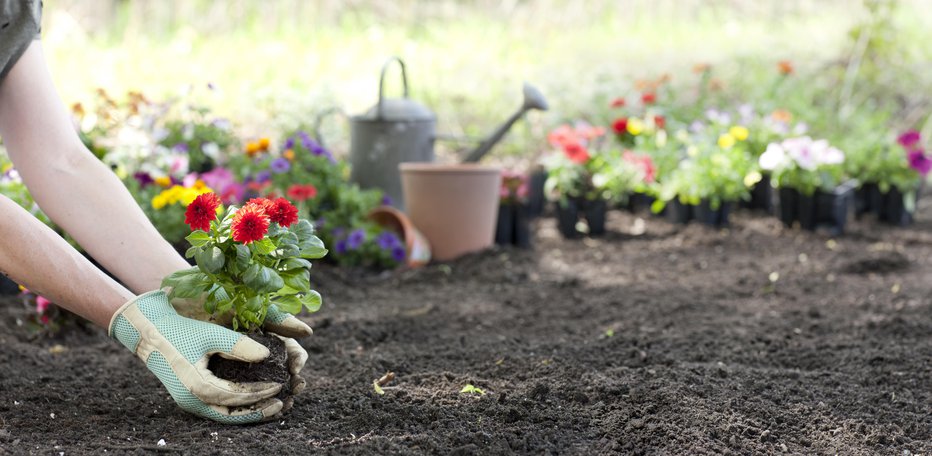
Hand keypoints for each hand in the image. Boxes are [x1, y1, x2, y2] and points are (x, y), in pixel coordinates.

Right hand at [109, 291, 282, 423]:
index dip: (261, 393)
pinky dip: (235, 408)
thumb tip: (267, 355)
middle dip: (258, 412)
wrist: (148, 331)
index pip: (238, 397)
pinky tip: (251, 401)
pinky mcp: (189, 396)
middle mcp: (193, 400)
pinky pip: (216, 409)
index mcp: (198, 387)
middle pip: (232, 415)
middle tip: (282, 404)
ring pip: (224, 416)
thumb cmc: (180, 329)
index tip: (281, 385)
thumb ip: (239, 345)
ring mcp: (189, 401)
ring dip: (248, 413)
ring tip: (271, 406)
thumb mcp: (211, 334)